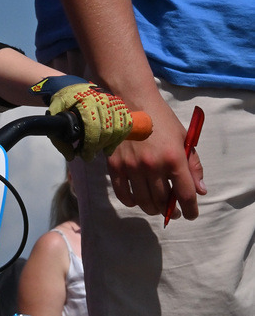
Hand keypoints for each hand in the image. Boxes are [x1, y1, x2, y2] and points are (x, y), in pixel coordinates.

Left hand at [47, 82, 131, 161]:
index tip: (84, 155)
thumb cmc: (63, 100)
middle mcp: (102, 99)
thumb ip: (57, 135)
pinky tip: (110, 146)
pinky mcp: (119, 104)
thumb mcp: (54, 113)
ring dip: (109, 144)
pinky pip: (126, 123)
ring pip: (118, 128)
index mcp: (86, 100)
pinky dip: (120, 137)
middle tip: (88, 155)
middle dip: (97, 147)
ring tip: (97, 150)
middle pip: (107, 130)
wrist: (74, 86)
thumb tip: (70, 156)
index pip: (93, 127)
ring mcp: (112, 101)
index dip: (90, 145)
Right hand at [107, 96, 204, 218]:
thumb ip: (193, 165)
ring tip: (156, 207)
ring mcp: (132, 167)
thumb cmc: (160, 118)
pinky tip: (137, 200)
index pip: (185, 194)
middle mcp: (153, 166)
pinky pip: (123, 194)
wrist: (130, 101)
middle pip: (163, 201)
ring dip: (152, 208)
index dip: (190, 209)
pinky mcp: (115, 167)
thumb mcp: (183, 137)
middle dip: (170, 210)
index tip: (190, 214)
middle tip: (172, 210)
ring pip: (144, 201)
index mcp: (174, 158)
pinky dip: (132, 202)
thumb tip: (200, 190)